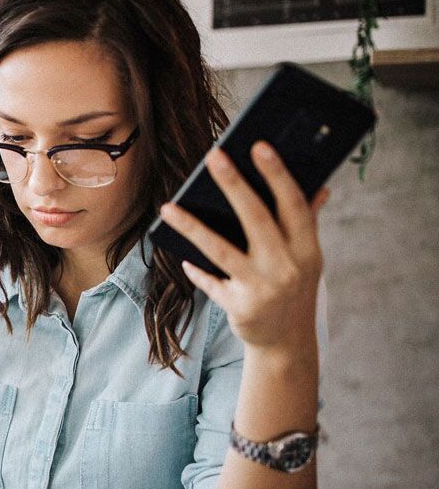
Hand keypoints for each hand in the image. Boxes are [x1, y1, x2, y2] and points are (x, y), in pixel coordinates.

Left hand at [160, 142, 328, 355]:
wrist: (286, 341)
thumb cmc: (293, 288)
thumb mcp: (307, 258)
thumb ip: (307, 223)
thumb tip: (320, 186)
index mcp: (307, 249)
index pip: (293, 204)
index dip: (277, 175)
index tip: (259, 146)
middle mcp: (286, 267)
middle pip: (256, 218)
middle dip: (234, 184)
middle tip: (213, 156)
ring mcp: (262, 288)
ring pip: (220, 250)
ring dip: (192, 227)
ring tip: (168, 208)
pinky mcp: (239, 307)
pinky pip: (210, 282)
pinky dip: (196, 271)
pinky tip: (183, 259)